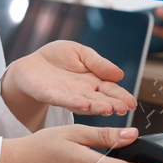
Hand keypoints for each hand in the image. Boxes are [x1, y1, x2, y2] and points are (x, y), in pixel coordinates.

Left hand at [0, 40, 136, 129]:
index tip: (132, 103)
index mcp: (93, 81)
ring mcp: (67, 96)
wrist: (31, 64)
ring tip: (108, 109)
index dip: (122, 97)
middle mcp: (82, 92)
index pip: (111, 90)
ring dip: (96, 106)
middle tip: (124, 109)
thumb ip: (99, 63)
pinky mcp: (49, 94)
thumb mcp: (81, 53)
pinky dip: (72, 102)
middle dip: (113, 104)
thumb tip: (120, 74)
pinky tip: (82, 104)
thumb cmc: (57, 58)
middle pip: (101, 99)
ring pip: (85, 103)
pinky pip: (62, 99)